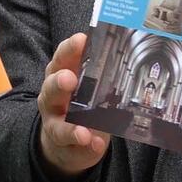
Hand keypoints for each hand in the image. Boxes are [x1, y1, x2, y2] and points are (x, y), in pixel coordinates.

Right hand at [36, 32, 108, 179]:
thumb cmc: (81, 104)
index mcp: (61, 75)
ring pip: (56, 121)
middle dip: (59, 81)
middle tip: (69, 78)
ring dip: (69, 123)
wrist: (65, 140)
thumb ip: (101, 72)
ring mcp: (53, 119)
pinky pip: (69, 141)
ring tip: (82, 129)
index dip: (70, 48)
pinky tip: (93, 143)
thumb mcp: (89, 86)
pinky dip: (81, 142)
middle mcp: (52, 95)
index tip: (81, 39)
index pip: (62, 58)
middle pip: (51, 85)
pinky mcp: (60, 140)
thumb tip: (130, 49)